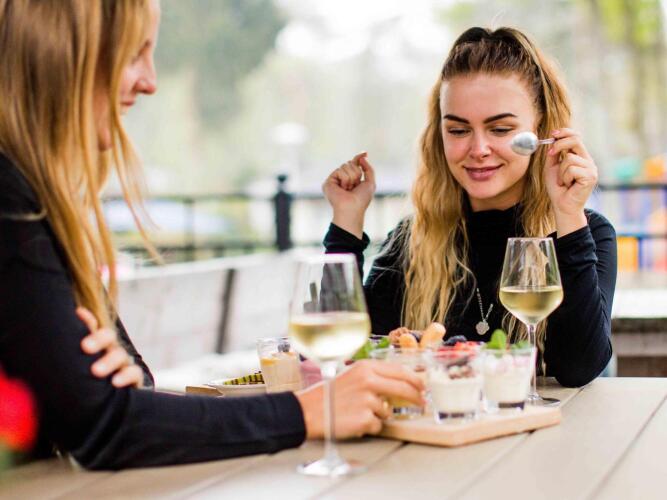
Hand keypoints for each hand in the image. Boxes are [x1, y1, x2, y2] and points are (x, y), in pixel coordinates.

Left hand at [77, 307, 143, 387]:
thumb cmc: (93, 382)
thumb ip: (85, 337)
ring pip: (120, 355)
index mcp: (99, 346)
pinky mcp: (135, 380)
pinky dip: (126, 376)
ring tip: (95, 371)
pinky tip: (115, 382)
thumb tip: (79, 311)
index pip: (94, 328)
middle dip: (98, 339)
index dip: (89, 322)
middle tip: (85, 347)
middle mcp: (112, 351)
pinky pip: (134, 374)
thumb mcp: (85, 361)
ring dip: (109, 361)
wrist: (111, 406)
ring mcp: (125, 364)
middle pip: (109, 338)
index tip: (78, 315)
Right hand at [295, 360, 423, 439]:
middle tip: (421, 403)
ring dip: (379, 415)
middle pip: (404, 389)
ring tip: (359, 412)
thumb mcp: (353, 376)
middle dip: (416, 397)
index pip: (400, 371)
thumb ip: (375, 377)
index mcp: (366, 367)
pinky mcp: (364, 418)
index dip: (415, 380)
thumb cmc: (330, 394)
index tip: (422, 386)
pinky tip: (354, 421)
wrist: (309, 411)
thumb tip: (402, 384)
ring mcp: (367, 400)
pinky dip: (369, 426)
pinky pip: (378, 425)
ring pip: (388, 411)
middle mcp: (369, 381)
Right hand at [322, 152, 375, 238]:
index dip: (358, 158)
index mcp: (351, 180)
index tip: (365, 153)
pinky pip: (340, 171)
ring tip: (349, 189)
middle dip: (357, 173)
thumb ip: (368, 169)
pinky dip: (345, 179)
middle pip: (350, 163)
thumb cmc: (361, 199)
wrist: (352, 208)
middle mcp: (342, 179)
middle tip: (355, 185)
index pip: (354, 164)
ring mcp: (335, 180)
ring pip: (345, 166)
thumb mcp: (370, 183)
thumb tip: (362, 157)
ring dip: (351, 177)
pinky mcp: (328, 181)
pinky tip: (343, 188)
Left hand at [543, 128, 596, 235]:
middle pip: (576, 141)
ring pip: (569, 159)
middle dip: (560, 145)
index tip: (553, 134)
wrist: (562, 206)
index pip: (576, 137)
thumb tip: (552, 140)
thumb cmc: (558, 188)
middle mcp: (588, 161)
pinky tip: (568, 185)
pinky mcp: (591, 176)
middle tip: (551, 154)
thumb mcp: (552, 168)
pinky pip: (572, 169)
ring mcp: (591, 168)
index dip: (565, 132)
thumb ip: (553, 154)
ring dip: (560, 171)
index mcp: (580, 157)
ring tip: (563, 181)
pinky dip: (565, 178)